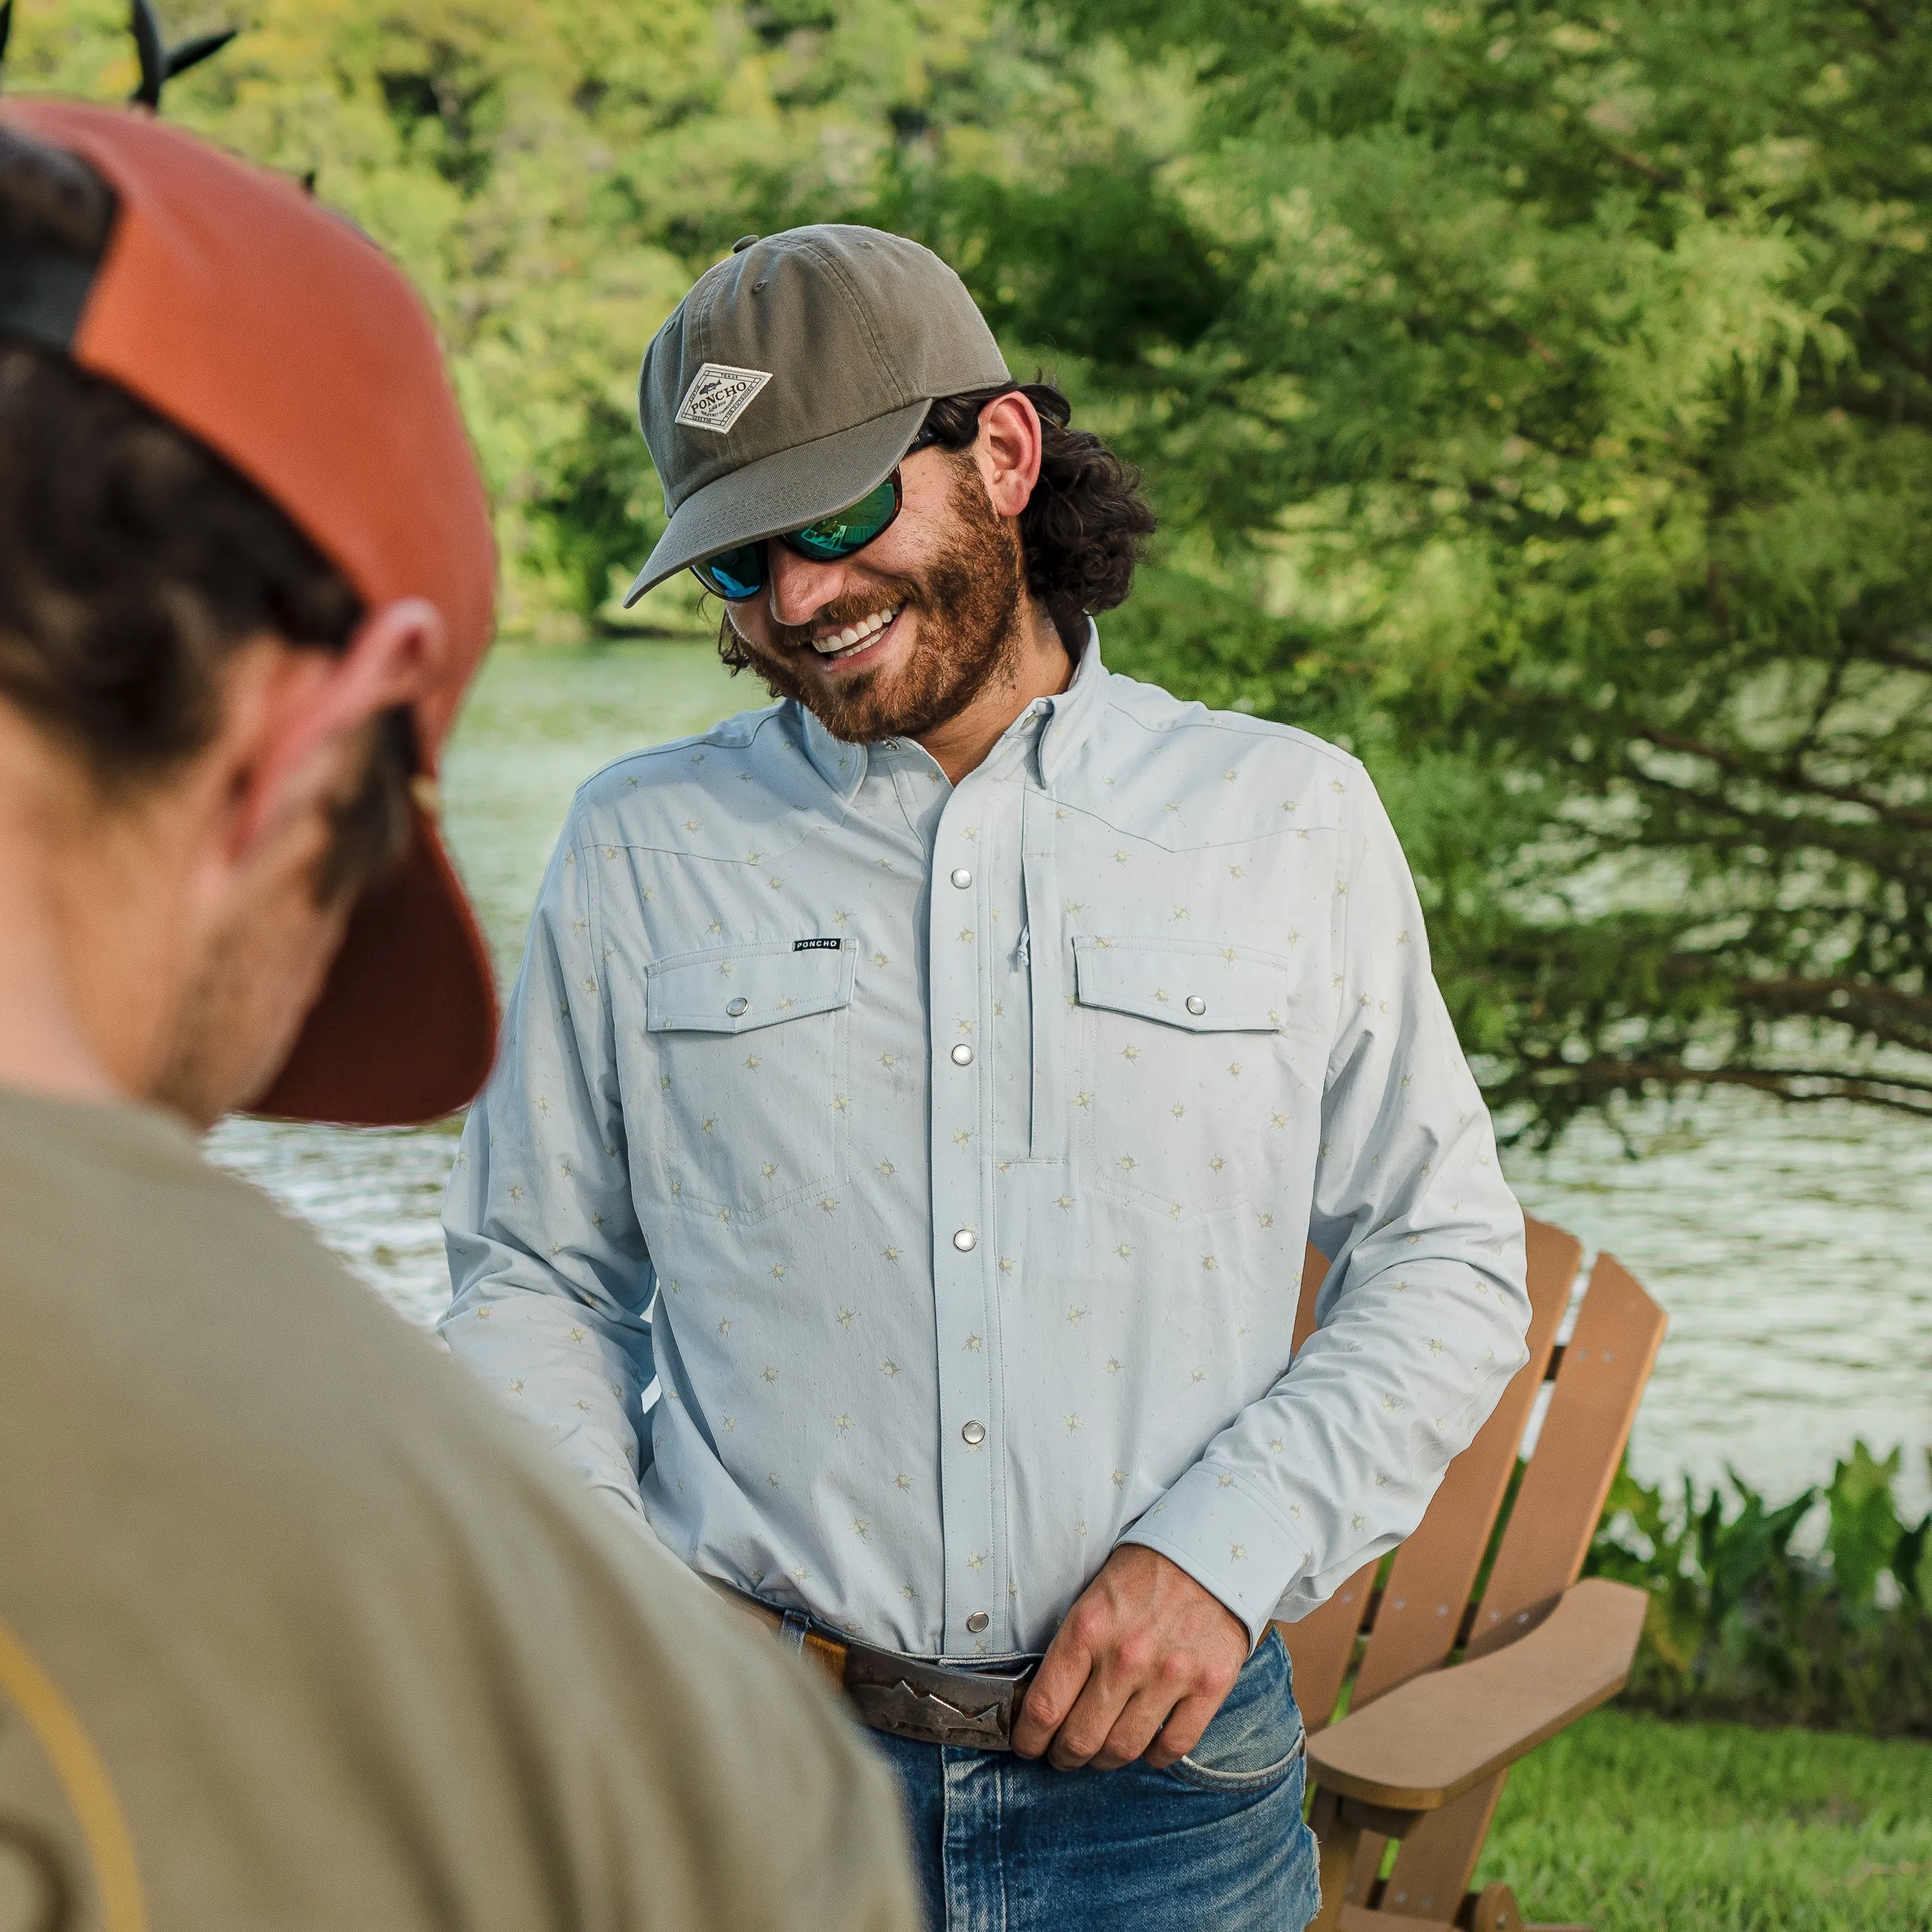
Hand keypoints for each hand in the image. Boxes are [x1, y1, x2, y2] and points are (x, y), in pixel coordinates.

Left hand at [1010, 1545, 1248, 1771]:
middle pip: (1081, 1738)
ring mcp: (1170, 1674)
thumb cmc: (1144, 1574)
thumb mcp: (1092, 1597)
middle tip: (1062, 1756)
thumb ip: (1073, 1647)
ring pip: (1124, 1748)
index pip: (1045, 1707)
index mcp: (1088, 1630)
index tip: (1027, 1746)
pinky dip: (1155, 1757)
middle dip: (1065, 1756)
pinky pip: (1173, 1745)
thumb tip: (1047, 1700)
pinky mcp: (1209, 1685)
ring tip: (1101, 1755)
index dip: (1029, 1739)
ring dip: (1105, 1761)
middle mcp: (1125, 1657)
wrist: (1210, 1551)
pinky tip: (1147, 1748)